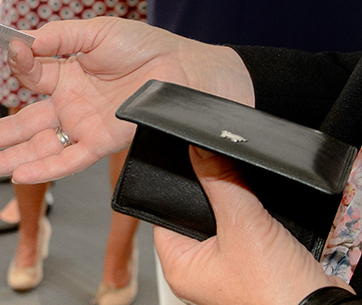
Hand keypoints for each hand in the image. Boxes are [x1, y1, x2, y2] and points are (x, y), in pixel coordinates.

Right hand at [0, 17, 253, 182]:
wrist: (186, 71)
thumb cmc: (147, 46)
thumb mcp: (96, 31)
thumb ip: (59, 36)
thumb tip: (24, 41)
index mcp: (66, 73)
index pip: (29, 75)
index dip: (17, 63)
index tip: (13, 49)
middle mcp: (70, 103)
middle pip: (21, 125)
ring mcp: (83, 125)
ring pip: (36, 148)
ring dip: (6, 159)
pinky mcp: (101, 142)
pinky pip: (68, 159)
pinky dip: (44, 168)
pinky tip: (17, 173)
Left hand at [153, 146, 352, 304]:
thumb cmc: (276, 291)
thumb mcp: (243, 224)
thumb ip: (221, 181)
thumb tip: (201, 149)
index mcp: (180, 267)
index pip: (163, 213)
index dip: (176, 188)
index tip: (190, 164)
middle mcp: (200, 270)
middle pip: (195, 212)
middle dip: (213, 194)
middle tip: (226, 181)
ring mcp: (228, 268)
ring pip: (226, 219)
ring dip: (239, 206)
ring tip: (250, 205)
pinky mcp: (255, 264)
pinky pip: (249, 230)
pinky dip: (258, 218)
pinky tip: (267, 215)